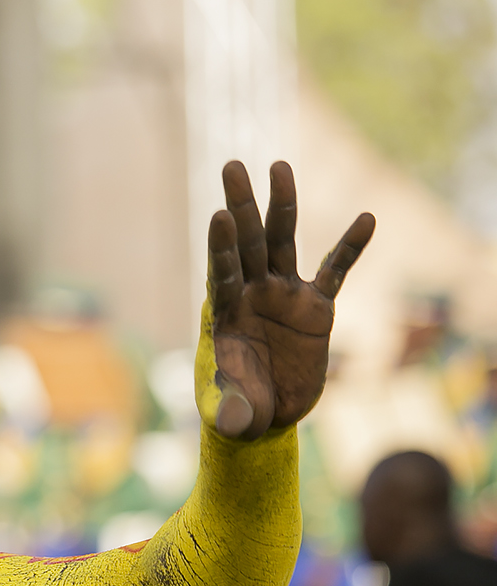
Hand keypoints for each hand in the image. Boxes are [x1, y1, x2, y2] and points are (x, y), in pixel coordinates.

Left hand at [206, 160, 375, 438]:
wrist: (266, 414)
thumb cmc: (239, 410)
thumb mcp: (233, 414)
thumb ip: (233, 410)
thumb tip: (233, 422)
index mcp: (225, 315)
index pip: (222, 273)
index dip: (221, 247)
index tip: (219, 215)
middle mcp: (252, 296)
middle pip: (246, 243)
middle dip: (241, 204)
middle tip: (232, 164)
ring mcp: (284, 296)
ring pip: (282, 242)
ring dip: (282, 205)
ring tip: (279, 165)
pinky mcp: (316, 308)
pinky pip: (336, 271)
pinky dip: (350, 248)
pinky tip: (367, 218)